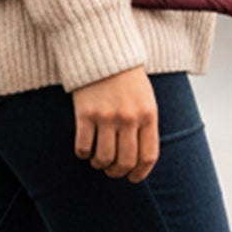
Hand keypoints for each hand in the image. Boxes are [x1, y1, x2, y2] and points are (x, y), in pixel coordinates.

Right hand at [71, 65, 157, 181]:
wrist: (104, 52)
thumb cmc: (127, 79)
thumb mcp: (146, 100)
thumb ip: (146, 126)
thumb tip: (139, 160)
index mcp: (148, 115)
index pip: (148, 156)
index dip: (140, 173)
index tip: (132, 178)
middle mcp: (129, 118)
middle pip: (125, 161)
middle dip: (118, 172)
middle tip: (112, 171)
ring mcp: (106, 116)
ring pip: (104, 158)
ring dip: (100, 164)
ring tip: (98, 160)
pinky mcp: (85, 114)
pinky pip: (83, 146)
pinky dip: (83, 154)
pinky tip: (84, 150)